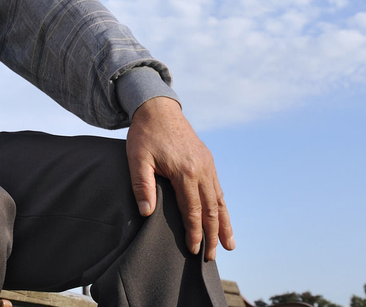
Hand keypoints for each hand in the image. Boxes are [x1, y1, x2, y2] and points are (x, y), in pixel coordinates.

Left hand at [126, 96, 233, 260]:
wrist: (158, 108)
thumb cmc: (144, 134)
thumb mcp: (137, 158)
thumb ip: (142, 185)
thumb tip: (147, 213)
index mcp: (185, 171)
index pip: (192, 210)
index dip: (194, 232)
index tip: (193, 251)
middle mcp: (201, 169)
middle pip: (210, 209)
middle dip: (212, 235)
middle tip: (212, 258)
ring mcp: (207, 164)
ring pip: (219, 200)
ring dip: (223, 224)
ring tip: (228, 245)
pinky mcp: (208, 160)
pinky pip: (218, 188)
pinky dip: (222, 206)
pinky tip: (223, 218)